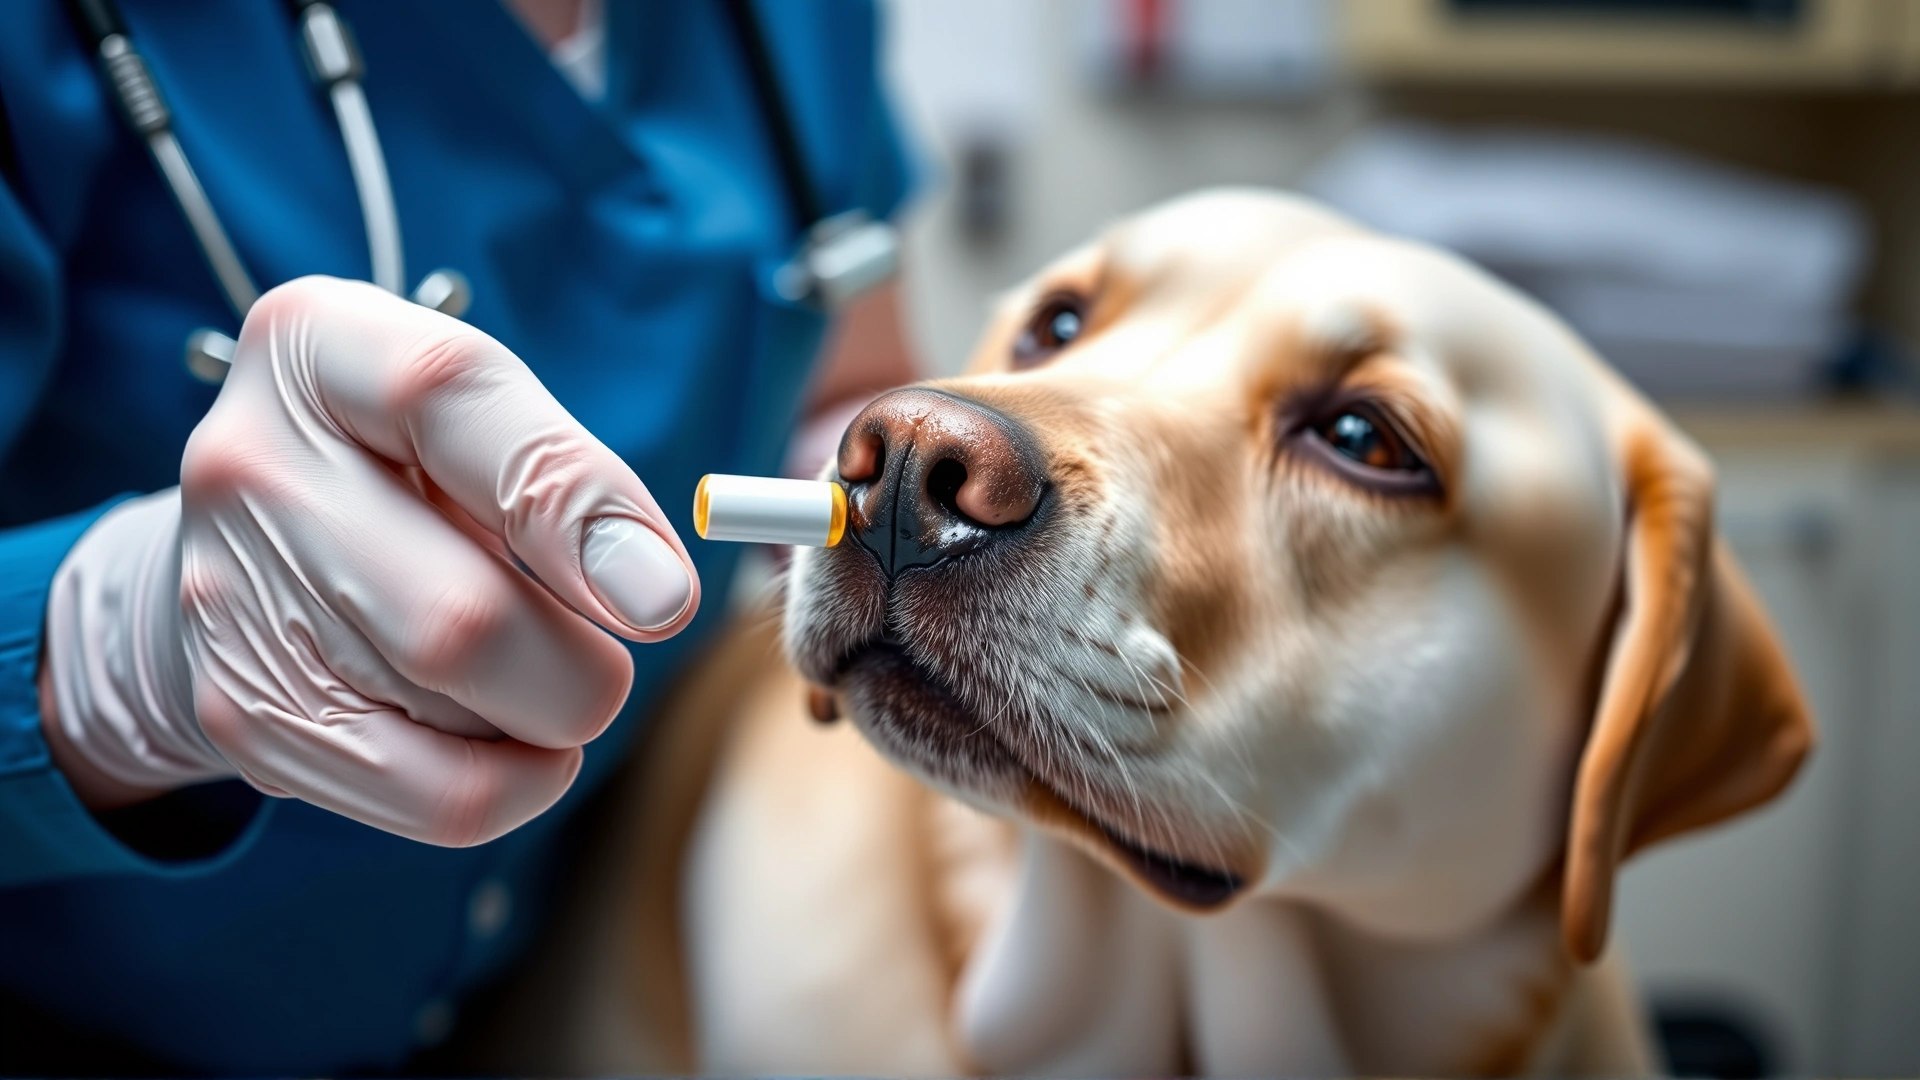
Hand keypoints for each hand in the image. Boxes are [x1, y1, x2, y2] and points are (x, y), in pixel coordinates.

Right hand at [41, 277, 698, 844]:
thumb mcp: (485, 421)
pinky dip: (516, 783)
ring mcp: (230, 598)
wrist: (255, 551)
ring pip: (459, 711)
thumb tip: (658, 596)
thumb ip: (572, 478)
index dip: (579, 506)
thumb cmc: (411, 471)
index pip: (450, 399)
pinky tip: (512, 739)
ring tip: (521, 667)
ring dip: (542, 714)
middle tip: (606, 658)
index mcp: (318, 345)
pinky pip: (438, 797)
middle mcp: (247, 465)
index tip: (665, 598)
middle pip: (463, 616)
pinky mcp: (245, 714)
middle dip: (582, 666)